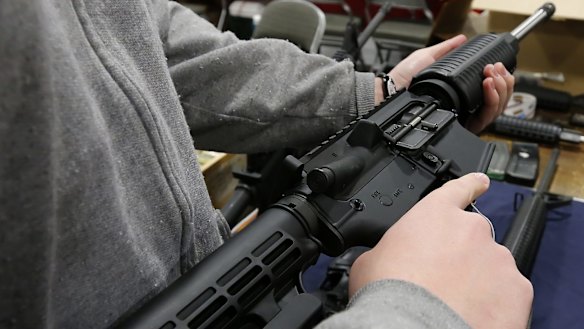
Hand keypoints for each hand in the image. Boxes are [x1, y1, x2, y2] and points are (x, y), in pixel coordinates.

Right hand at [349, 173, 532, 328]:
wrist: (411, 327)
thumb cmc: (389, 294)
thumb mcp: (370, 260)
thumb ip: (390, 248)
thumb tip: (388, 259)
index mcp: (435, 215)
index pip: (458, 189)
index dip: (471, 185)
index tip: (481, 182)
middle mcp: (472, 229)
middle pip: (474, 237)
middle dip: (463, 255)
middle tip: (442, 279)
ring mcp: (498, 259)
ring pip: (492, 267)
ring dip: (479, 281)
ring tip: (454, 303)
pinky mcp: (517, 290)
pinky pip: (509, 294)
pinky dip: (496, 305)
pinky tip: (472, 316)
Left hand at [374, 35, 514, 132]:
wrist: (392, 93)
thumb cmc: (403, 81)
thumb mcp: (427, 59)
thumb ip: (446, 49)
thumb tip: (461, 39)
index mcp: (459, 95)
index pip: (490, 90)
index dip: (500, 79)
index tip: (498, 65)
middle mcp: (464, 109)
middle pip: (499, 101)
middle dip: (504, 82)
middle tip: (496, 69)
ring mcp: (464, 119)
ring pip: (496, 110)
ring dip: (501, 89)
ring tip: (492, 75)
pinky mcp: (461, 127)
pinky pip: (485, 119)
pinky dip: (492, 101)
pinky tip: (488, 85)